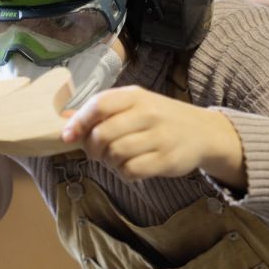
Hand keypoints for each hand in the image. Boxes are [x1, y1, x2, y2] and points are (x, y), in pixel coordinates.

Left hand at [61, 86, 245, 188]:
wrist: (203, 132)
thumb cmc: (159, 118)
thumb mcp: (135, 105)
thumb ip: (103, 112)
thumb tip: (65, 121)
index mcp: (136, 96)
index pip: (100, 105)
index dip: (79, 122)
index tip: (68, 136)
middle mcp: (148, 113)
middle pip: (103, 134)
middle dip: (93, 148)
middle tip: (98, 152)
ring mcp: (160, 137)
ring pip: (116, 154)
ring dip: (109, 161)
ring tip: (117, 158)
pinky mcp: (167, 159)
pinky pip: (131, 170)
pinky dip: (124, 172)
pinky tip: (130, 167)